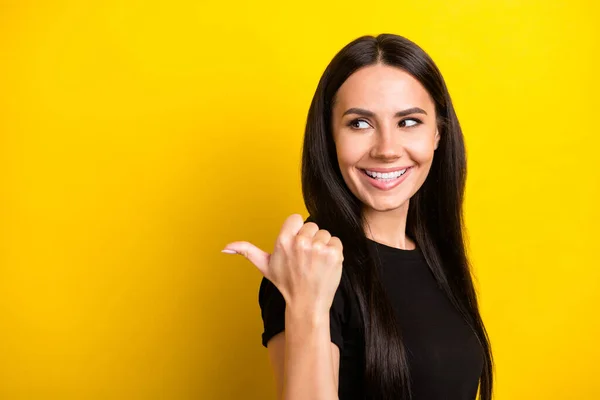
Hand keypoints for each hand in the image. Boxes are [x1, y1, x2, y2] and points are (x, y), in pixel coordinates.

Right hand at [222, 214, 343, 312]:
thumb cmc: (286, 283)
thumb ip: (247, 251)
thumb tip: (225, 248)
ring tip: (315, 263)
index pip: (296, 218)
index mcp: (283, 240)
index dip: (297, 231)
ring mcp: (318, 247)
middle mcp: (300, 242)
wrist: (306, 303)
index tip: (295, 246)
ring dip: (323, 246)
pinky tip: (325, 265)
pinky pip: (336, 242)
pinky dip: (334, 252)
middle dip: (310, 239)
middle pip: (312, 225)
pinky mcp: (334, 254)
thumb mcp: (265, 266)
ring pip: (325, 234)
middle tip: (305, 258)